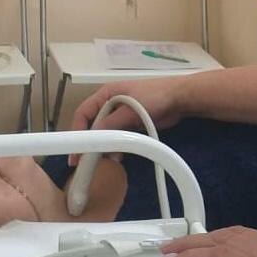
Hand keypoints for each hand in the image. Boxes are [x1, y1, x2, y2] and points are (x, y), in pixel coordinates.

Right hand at [68, 78, 187, 164]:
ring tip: (104, 162)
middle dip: (90, 143)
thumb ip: (110, 123)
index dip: (77, 131)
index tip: (76, 150)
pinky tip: (117, 158)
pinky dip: (116, 147)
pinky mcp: (131, 124)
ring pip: (105, 133)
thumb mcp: (130, 109)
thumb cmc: (154, 96)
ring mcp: (121, 115)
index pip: (83, 113)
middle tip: (85, 163)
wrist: (181, 98)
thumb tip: (93, 137)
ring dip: (104, 147)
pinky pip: (118, 137)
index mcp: (105, 94)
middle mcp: (110, 104)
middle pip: (93, 125)